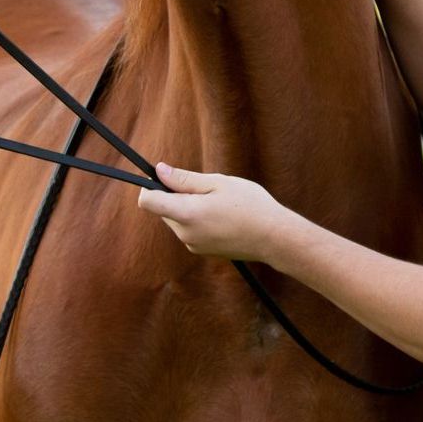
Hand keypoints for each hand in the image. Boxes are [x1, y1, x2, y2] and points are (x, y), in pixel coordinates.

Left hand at [137, 164, 292, 261]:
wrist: (274, 237)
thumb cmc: (250, 205)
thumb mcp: (218, 183)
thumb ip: (184, 179)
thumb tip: (158, 170)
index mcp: (187, 214)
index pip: (148, 201)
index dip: (151, 185)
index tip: (167, 176)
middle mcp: (185, 233)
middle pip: (163, 209)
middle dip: (175, 195)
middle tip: (206, 188)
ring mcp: (193, 245)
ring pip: (177, 218)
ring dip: (188, 207)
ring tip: (218, 202)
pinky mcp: (202, 251)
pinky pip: (189, 229)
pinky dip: (197, 219)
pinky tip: (222, 216)